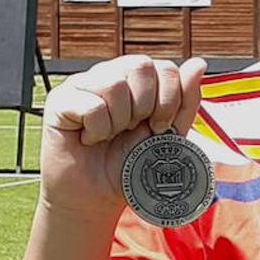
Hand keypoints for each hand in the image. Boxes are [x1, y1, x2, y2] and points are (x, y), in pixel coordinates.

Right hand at [37, 55, 206, 220]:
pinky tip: (90, 139)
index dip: (169, 100)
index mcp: (137, 79)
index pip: (164, 67)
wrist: (98, 197)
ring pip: (114, 83)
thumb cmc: (130, 165)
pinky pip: (91, 105)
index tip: (160, 128)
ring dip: (119, 120)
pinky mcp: (60, 100)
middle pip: (140, 65)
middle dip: (145, 106)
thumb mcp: (167, 135)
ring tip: (110, 135)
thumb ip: (184, 100)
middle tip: (133, 130)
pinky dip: (97, 130)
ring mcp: (83, 84)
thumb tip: (199, 63)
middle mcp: (110, 74)